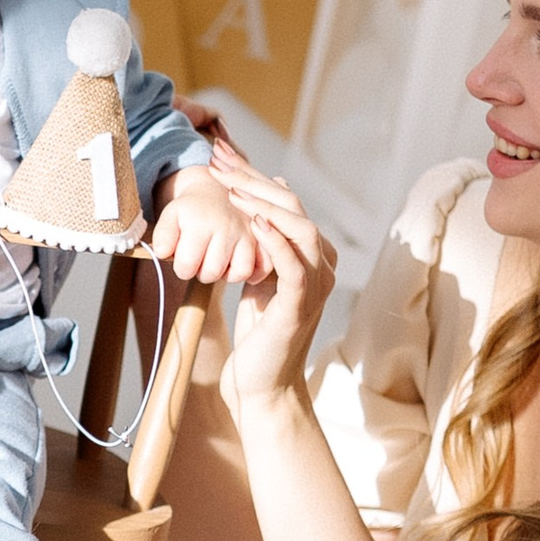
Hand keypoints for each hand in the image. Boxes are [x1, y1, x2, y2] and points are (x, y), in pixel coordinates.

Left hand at [149, 162, 254, 289]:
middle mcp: (227, 226)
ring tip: (219, 260)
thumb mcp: (171, 216)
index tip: (184, 258)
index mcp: (200, 222)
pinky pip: (262, 267)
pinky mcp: (263, 237)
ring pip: (239, 273)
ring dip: (226, 273)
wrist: (218, 189)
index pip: (186, 267)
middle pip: (212, 273)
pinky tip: (237, 262)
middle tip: (201, 258)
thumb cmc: (192, 210)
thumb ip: (162, 236)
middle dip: (202, 272)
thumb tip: (162, 254)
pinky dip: (251, 271)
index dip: (182, 268)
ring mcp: (248, 232)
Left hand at [214, 167, 337, 406]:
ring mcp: (314, 285)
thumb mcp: (261, 278)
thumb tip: (264, 201)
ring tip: (231, 188)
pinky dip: (274, 239)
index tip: (220, 156)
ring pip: (300, 228)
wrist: (263, 385)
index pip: (286, 201)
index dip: (253, 175)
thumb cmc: (260, 334)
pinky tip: (252, 221)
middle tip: (219, 159)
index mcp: (311, 254)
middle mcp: (320, 264)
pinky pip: (293, 265)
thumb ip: (266, 242)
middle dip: (253, 179)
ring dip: (263, 203)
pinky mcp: (300, 306)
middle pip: (293, 207)